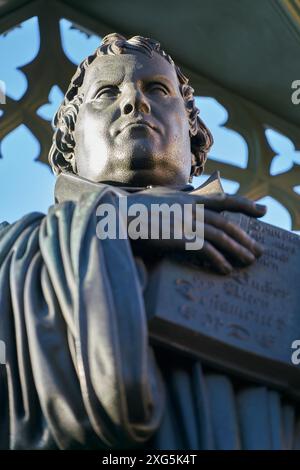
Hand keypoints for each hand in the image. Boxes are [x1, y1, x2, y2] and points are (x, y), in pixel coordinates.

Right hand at [125, 189, 266, 273]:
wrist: (115, 214)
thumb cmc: (134, 208)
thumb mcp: (159, 194)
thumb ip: (177, 193)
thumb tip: (189, 187)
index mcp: (187, 197)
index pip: (223, 199)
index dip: (245, 204)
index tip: (262, 210)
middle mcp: (190, 207)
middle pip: (226, 221)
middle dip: (245, 236)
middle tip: (258, 250)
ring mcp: (186, 221)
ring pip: (221, 234)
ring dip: (237, 249)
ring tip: (248, 262)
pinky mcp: (179, 236)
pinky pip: (206, 249)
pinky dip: (218, 260)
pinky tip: (225, 270)